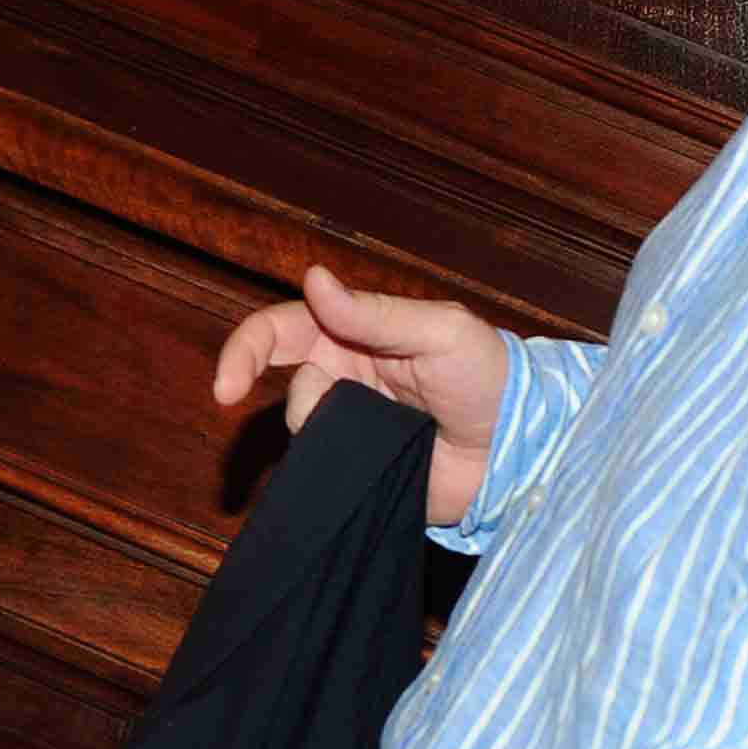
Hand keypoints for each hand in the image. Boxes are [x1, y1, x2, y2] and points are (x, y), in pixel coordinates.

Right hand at [212, 263, 507, 526]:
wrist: (521, 451)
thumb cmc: (490, 377)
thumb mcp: (441, 331)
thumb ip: (376, 313)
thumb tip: (313, 279)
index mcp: (353, 333)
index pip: (280, 329)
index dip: (244, 350)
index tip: (226, 387)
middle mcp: (342, 377)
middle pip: (279, 378)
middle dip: (272, 390)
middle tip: (272, 409)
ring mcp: (348, 426)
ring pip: (301, 426)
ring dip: (324, 427)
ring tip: (383, 432)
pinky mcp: (358, 470)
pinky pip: (322, 468)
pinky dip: (332, 466)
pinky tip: (368, 465)